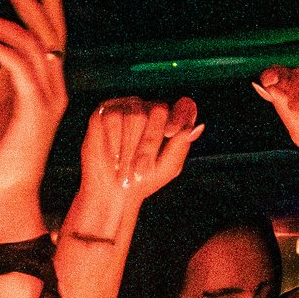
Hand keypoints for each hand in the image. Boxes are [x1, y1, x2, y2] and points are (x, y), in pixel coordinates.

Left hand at [0, 0, 68, 242]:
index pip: (52, 36)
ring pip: (30, 43)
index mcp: (47, 85)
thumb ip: (3, 79)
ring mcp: (47, 98)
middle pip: (46, 30)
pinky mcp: (33, 110)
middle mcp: (53, 88)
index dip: (47, 4)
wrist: (4, 193)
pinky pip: (18, 67)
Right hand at [76, 92, 202, 223]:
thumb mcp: (168, 167)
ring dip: (130, 148)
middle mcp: (150, 109)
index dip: (180, 115)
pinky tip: (114, 158)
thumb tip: (193, 127)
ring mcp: (127, 108)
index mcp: (171, 120)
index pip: (185, 106)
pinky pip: (113, 118)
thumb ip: (180, 146)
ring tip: (125, 169)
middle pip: (158, 110)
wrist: (113, 191)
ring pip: (135, 115)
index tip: (170, 132)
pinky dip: (114, 142)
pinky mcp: (105, 112)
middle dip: (150, 142)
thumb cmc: (144, 179)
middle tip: (141, 169)